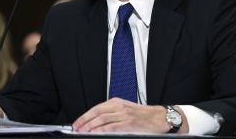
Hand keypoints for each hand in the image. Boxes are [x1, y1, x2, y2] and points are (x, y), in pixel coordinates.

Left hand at [72, 98, 187, 132]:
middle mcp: (119, 107)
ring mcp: (124, 115)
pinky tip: (95, 133)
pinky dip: (102, 130)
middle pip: (97, 113)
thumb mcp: (126, 110)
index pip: (97, 108)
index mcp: (118, 102)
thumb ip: (113, 114)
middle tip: (76, 128)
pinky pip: (112, 127)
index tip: (77, 123)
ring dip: (90, 126)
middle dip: (84, 121)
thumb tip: (97, 122)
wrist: (159, 117)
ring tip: (83, 132)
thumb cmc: (144, 116)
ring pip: (102, 119)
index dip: (85, 116)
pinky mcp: (129, 123)